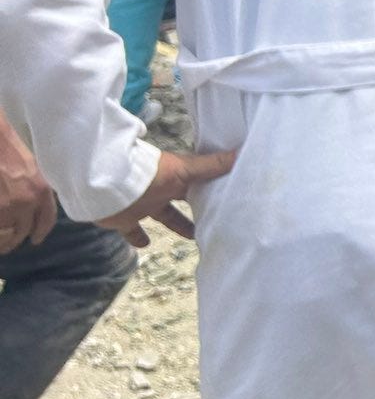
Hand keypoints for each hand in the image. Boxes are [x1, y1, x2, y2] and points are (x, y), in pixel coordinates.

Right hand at [0, 134, 56, 255]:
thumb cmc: (9, 150)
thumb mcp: (34, 169)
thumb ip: (36, 188)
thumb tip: (34, 205)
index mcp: (42, 191)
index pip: (46, 219)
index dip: (40, 232)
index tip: (35, 240)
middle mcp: (28, 202)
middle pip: (24, 231)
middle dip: (17, 239)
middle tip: (11, 243)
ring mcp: (8, 208)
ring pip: (7, 234)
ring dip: (3, 241)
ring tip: (1, 243)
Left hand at [98, 148, 235, 246]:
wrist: (107, 185)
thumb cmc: (150, 175)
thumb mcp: (185, 170)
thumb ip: (212, 165)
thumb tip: (244, 153)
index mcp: (179, 176)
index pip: (201, 181)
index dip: (215, 187)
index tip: (232, 195)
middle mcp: (164, 190)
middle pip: (185, 199)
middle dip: (199, 208)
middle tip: (217, 220)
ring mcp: (145, 204)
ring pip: (165, 216)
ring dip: (178, 225)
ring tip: (194, 237)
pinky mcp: (126, 219)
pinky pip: (132, 231)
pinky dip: (138, 237)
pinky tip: (146, 245)